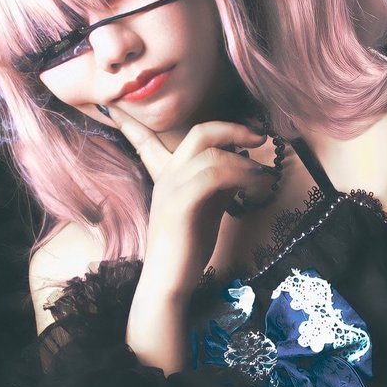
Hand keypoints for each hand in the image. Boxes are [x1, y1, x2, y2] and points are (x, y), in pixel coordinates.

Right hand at [107, 104, 278, 301]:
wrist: (169, 282)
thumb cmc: (187, 249)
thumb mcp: (206, 208)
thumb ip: (218, 183)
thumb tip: (243, 164)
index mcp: (166, 175)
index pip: (146, 138)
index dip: (137, 118)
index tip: (121, 103)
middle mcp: (166, 176)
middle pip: (199, 132)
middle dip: (234, 128)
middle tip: (260, 135)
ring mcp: (172, 188)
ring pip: (211, 152)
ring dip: (247, 159)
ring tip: (265, 176)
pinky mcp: (182, 203)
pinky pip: (215, 173)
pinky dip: (242, 174)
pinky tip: (256, 186)